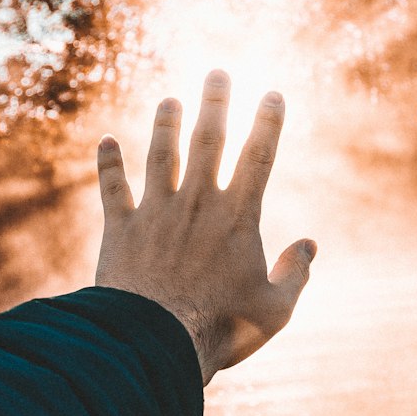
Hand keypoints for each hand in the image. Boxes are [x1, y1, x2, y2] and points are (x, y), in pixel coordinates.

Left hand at [94, 70, 316, 384]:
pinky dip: (109, 164)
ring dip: (165, 125)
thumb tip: (310, 246)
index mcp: (238, 218)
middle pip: (207, 141)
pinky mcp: (120, 229)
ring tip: (169, 100)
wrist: (155, 342)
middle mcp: (196, 204)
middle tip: (216, 72)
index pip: (258, 157)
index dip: (267, 123)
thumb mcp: (275, 310)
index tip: (272, 93)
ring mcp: (155, 212)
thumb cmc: (221, 329)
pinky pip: (113, 188)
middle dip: (214, 103)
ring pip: (161, 156)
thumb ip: (296, 275)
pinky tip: (106, 142)